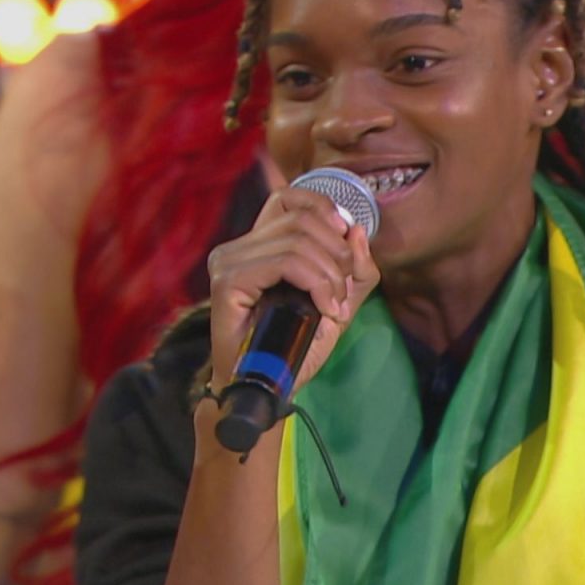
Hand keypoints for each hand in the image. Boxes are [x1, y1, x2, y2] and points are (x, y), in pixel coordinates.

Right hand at [206, 185, 379, 394]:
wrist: (270, 387)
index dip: (323, 207)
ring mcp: (229, 262)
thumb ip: (354, 268)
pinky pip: (285, 262)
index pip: (288, 197)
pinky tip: (324, 308)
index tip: (345, 238)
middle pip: (302, 219)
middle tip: (342, 292)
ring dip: (330, 274)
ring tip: (334, 306)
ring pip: (297, 241)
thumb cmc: (297, 346)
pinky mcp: (227, 281)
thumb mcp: (339, 301)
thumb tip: (357, 230)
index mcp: (259, 244)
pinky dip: (316, 283)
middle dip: (337, 253)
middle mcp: (238, 247)